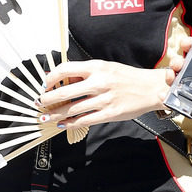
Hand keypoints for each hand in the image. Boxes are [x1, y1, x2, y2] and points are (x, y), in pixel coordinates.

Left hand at [38, 60, 173, 127]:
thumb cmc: (127, 77)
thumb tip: (63, 79)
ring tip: (46, 117)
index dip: (51, 78)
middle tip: (40, 103)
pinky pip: (85, 120)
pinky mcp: (110, 114)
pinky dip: (71, 123)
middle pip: (65, 92)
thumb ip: (85, 73)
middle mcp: (99, 82)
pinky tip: (63, 124)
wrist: (151, 88)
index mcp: (97, 67)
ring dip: (56, 114)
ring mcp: (104, 99)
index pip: (66, 69)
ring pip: (72, 109)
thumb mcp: (106, 67)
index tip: (45, 84)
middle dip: (48, 99)